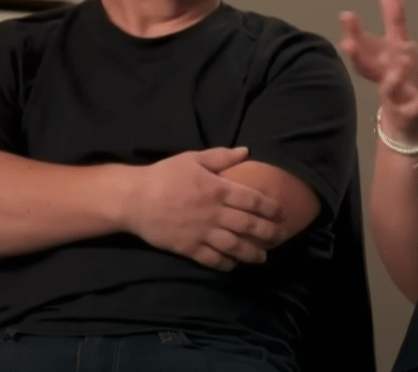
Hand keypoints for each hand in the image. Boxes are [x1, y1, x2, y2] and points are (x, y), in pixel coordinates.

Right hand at [123, 147, 284, 271]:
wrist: (134, 199)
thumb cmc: (164, 175)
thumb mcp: (193, 159)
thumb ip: (221, 156)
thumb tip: (246, 151)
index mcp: (218, 189)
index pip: (253, 200)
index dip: (271, 208)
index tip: (283, 213)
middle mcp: (215, 213)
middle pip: (249, 225)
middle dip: (269, 232)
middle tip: (281, 236)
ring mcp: (202, 232)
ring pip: (235, 246)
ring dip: (252, 253)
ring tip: (263, 257)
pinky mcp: (188, 248)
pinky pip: (213, 259)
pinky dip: (226, 264)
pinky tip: (234, 265)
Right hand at [338, 0, 417, 139]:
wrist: (409, 121)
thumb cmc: (401, 80)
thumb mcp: (399, 47)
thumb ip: (394, 20)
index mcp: (379, 62)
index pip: (363, 46)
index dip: (354, 32)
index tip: (345, 16)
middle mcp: (382, 78)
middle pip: (367, 66)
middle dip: (357, 54)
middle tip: (348, 43)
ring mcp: (395, 98)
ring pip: (389, 88)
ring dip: (393, 77)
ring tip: (402, 61)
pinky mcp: (413, 113)